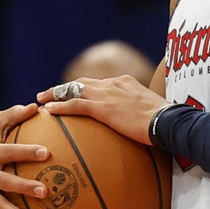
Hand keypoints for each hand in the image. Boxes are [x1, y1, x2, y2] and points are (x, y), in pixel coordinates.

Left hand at [37, 75, 167, 145]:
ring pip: (73, 90)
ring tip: (41, 99)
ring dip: (54, 94)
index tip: (77, 92)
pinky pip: (75, 105)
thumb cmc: (166, 120)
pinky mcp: (102, 108)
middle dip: (65, 87)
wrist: (168, 121)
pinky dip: (59, 107)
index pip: (101, 82)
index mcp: (126, 82)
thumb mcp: (153, 111)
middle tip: (51, 93)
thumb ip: (141, 113)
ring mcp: (107, 94)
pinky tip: (48, 111)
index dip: (86, 87)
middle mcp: (114, 83)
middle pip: (83, 82)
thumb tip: (142, 126)